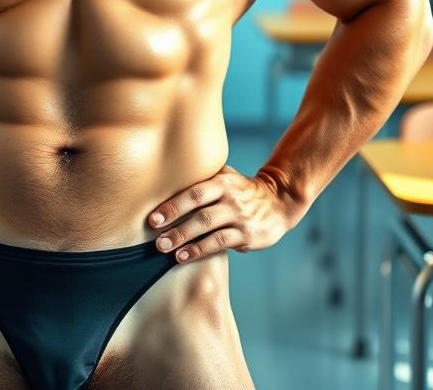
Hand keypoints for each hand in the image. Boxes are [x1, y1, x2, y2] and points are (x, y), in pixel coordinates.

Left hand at [146, 164, 294, 263]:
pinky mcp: (246, 236)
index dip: (173, 205)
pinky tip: (183, 257)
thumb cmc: (242, 189)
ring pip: (208, 230)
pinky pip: (219, 244)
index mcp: (222, 181)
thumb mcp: (227, 175)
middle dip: (175, 226)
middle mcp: (231, 198)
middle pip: (199, 212)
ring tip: (165, 249)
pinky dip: (199, 250)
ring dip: (184, 241)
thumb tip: (168, 178)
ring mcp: (240, 218)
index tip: (153, 218)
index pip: (194, 192)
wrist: (278, 202)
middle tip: (155, 239)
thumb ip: (203, 176)